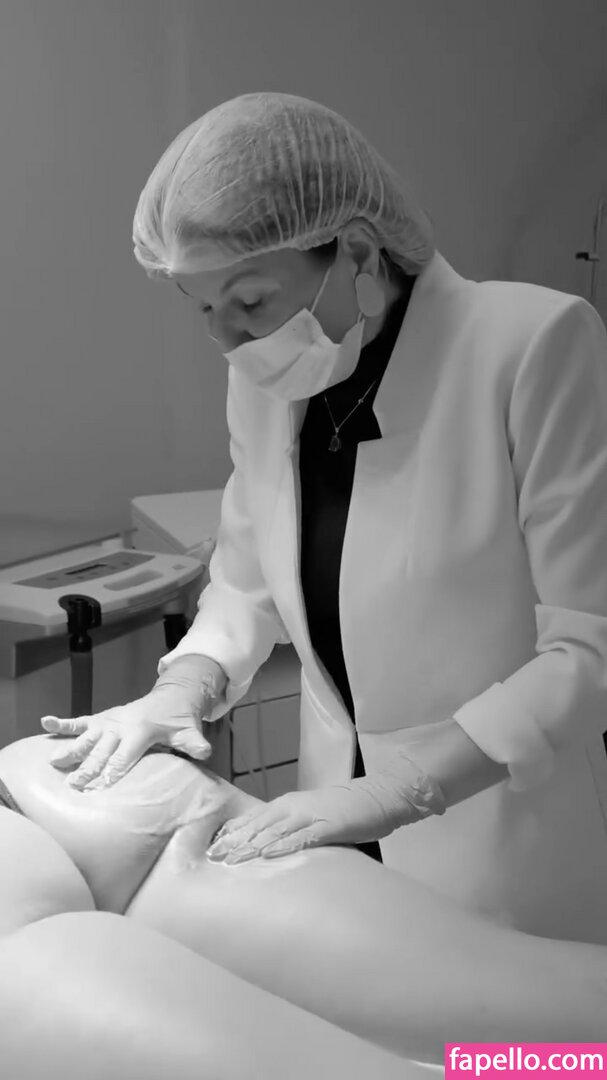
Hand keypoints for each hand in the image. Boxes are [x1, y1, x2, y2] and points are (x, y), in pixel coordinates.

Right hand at [40, 654, 226, 790]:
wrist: (170, 697)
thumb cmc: (177, 721)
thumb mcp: (188, 731)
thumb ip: (194, 743)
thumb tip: (205, 751)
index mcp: (141, 731)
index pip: (124, 757)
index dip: (112, 772)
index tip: (100, 788)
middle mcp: (121, 726)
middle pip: (101, 751)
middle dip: (87, 768)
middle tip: (73, 785)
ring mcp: (109, 722)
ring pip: (86, 737)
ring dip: (70, 749)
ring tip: (53, 762)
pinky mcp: (101, 719)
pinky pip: (80, 721)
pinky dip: (63, 722)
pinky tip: (45, 723)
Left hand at [206, 771, 434, 863]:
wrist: (376, 797)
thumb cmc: (343, 809)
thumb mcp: (310, 816)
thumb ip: (289, 829)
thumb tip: (266, 848)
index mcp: (287, 805)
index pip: (253, 819)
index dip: (232, 832)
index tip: (211, 846)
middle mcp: (292, 808)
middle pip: (257, 825)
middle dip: (233, 841)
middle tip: (212, 856)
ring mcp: (309, 816)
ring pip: (273, 831)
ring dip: (251, 845)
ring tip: (232, 859)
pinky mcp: (327, 826)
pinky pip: (302, 838)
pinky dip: (284, 846)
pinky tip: (269, 855)